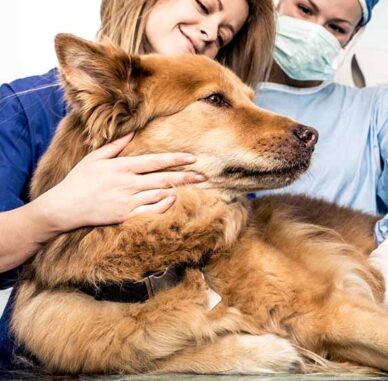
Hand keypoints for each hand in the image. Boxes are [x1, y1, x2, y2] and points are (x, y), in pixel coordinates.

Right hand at [33, 133, 205, 232]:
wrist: (63, 208)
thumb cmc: (78, 181)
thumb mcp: (94, 159)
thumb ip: (116, 147)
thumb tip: (132, 134)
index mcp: (121, 167)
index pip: (155, 161)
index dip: (176, 159)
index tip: (193, 157)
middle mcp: (127, 183)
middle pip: (164, 178)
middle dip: (186, 176)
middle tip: (204, 175)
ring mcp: (127, 201)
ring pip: (161, 194)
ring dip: (178, 190)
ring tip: (193, 187)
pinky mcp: (126, 216)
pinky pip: (152, 210)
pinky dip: (165, 205)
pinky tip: (173, 200)